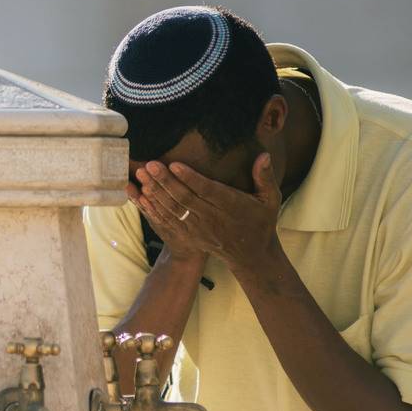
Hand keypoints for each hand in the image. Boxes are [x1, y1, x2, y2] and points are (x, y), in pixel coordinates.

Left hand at [134, 153, 282, 274]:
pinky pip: (169, 222)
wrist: (251, 255)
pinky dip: (154, 210)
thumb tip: (265, 155)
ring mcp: (199, 229)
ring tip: (142, 176)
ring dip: (156, 193)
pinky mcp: (190, 235)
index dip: (190, 178)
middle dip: (166, 182)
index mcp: (231, 206)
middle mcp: (213, 218)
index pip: (207, 190)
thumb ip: (265, 177)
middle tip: (150, 165)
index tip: (174, 165)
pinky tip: (142, 197)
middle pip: (185, 199)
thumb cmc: (261, 221)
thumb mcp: (270, 200)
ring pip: (174, 210)